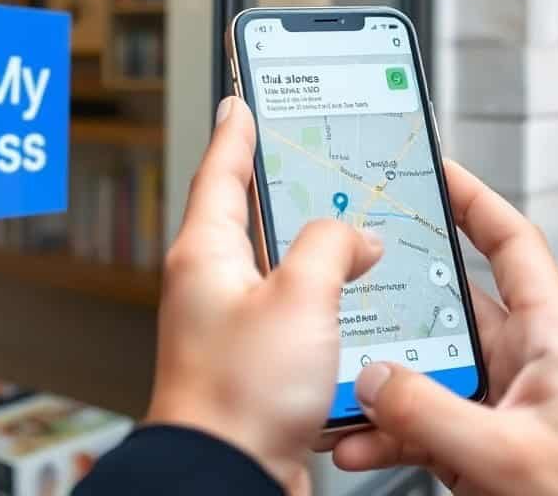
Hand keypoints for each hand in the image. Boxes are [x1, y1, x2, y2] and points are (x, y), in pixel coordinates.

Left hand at [145, 96, 382, 493]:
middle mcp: (211, 286)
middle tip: (310, 154)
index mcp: (204, 254)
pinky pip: (293, 317)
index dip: (237, 131)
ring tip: (350, 230)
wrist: (227, 480)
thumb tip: (353, 236)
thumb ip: (330, 247)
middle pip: (250, 217)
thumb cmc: (240, 396)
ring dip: (315, 252)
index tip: (243, 99)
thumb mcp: (299, 297)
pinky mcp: (254, 364)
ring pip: (279, 270)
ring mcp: (231, 326)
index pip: (220, 171)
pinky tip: (354, 304)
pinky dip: (323, 304)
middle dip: (284, 188)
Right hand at [331, 161, 557, 494]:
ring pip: (428, 367)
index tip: (432, 170)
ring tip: (340, 380)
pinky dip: (384, 429)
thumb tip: (371, 378)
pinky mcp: (478, 443)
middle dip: (399, 302)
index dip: (474, 201)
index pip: (514, 246)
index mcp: (556, 342)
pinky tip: (354, 441)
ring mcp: (499, 404)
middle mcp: (528, 364)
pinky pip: (420, 418)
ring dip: (383, 379)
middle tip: (353, 273)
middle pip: (452, 306)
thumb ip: (430, 412)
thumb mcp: (506, 456)